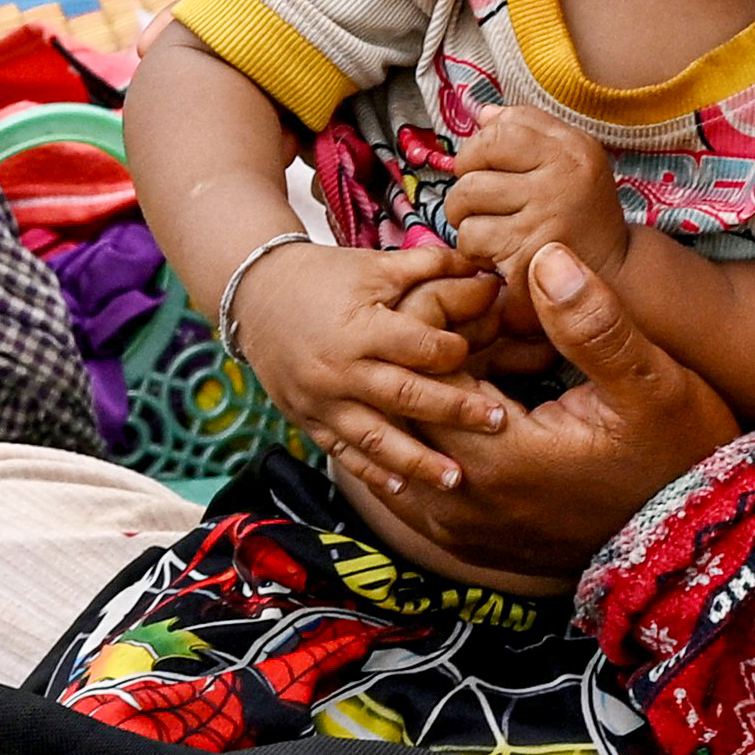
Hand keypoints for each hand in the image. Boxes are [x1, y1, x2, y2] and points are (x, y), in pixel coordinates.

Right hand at [228, 238, 513, 500]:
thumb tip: (486, 271)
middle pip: (405, 396)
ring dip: (416, 461)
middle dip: (454, 412)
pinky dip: (371, 473)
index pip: (418, 347)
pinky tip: (402, 489)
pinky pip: (343, 454)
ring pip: (375, 438)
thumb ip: (429, 266)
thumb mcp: (374, 265)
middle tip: (499, 424)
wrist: (255, 297)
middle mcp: (341, 370)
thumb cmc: (323, 277)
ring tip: (455, 479)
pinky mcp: (309, 421)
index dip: (453, 352)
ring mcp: (323, 402)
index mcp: (361, 328)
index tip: (479, 354)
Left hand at [406, 240, 741, 590]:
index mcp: (497, 458)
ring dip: (433, 398)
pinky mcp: (468, 541)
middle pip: (401, 409)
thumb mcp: (652, 383)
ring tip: (488, 361)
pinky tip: (486, 406)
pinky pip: (420, 481)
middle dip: (432, 357)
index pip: (422, 373)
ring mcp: (460, 529)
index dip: (444, 321)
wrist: (693, 539)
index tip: (486, 300)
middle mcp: (462, 502)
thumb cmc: (678, 454)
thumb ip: (594, 324)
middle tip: (484, 324)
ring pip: (404, 445)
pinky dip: (438, 437)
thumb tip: (547, 258)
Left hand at [438, 106, 627, 298]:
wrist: (612, 275)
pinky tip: (497, 254)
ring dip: (466, 218)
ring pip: (466, 198)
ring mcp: (545, 214)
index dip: (480, 147)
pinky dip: (474, 249)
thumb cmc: (581, 214)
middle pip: (476, 160)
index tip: (485, 168)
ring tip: (490, 229)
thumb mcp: (570, 161)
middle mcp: (563, 176)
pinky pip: (471, 236)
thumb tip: (484, 113)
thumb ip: (529, 131)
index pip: (504, 126)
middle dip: (465, 182)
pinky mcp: (527, 251)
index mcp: (574, 148)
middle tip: (479, 203)